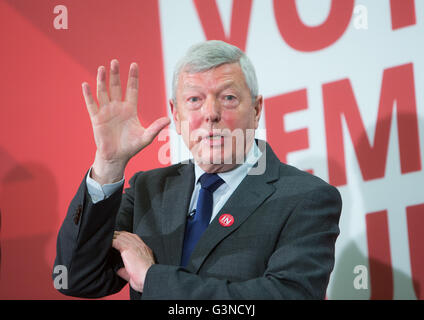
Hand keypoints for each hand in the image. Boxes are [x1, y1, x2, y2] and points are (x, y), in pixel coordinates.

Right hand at [82, 60, 169, 183]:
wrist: (117, 157)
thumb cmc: (131, 147)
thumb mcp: (146, 137)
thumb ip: (156, 128)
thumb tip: (168, 119)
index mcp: (130, 109)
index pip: (132, 89)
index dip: (133, 77)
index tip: (134, 65)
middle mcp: (118, 107)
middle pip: (116, 87)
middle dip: (116, 75)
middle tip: (115, 62)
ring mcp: (106, 112)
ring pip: (104, 92)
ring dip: (102, 81)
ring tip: (102, 68)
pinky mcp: (97, 118)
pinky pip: (92, 104)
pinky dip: (88, 95)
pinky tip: (86, 85)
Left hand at [112, 231, 154, 292]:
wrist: (149, 277)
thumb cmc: (145, 277)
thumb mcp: (136, 272)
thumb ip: (126, 270)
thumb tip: (119, 270)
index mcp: (144, 250)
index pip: (133, 239)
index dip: (125, 238)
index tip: (118, 240)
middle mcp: (139, 245)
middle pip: (126, 234)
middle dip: (118, 235)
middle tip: (110, 237)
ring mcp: (134, 246)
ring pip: (121, 236)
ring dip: (113, 237)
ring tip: (106, 239)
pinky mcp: (127, 248)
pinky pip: (116, 241)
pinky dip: (110, 241)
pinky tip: (106, 243)